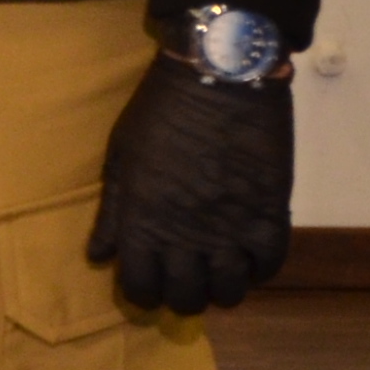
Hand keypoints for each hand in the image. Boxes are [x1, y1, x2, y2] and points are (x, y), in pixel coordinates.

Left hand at [90, 51, 293, 313]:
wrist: (220, 72)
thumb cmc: (162, 109)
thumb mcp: (122, 156)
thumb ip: (112, 212)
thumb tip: (100, 256)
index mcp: (143, 224)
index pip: (140, 289)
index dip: (144, 294)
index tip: (151, 281)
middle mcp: (185, 239)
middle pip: (186, 298)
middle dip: (183, 295)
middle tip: (188, 276)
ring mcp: (231, 230)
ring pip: (229, 292)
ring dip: (223, 287)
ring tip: (222, 269)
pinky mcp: (268, 214)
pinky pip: (269, 265)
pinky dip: (260, 268)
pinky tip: (252, 254)